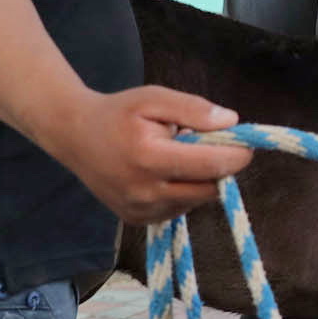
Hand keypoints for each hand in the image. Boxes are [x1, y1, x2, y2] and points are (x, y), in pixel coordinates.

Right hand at [44, 87, 252, 224]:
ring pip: (197, 200)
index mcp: (150, 158)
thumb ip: (194, 110)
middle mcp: (145, 192)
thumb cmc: (117, 113)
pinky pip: (179, 208)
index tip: (245, 142)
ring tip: (176, 155)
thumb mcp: (154, 98)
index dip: (237, 154)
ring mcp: (140, 210)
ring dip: (200, 179)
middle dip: (220, 166)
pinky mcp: (137, 220)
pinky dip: (183, 191)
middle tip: (207, 144)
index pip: (212, 166)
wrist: (73, 136)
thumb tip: (231, 122)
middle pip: (210, 188)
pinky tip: (164, 172)